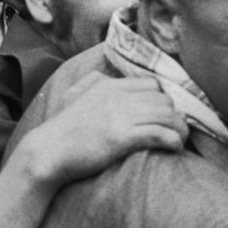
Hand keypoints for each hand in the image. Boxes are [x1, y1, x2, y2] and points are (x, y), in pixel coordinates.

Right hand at [21, 71, 187, 187]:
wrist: (47, 152)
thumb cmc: (61, 128)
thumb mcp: (75, 94)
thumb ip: (92, 81)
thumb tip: (104, 75)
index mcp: (110, 85)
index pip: (151, 84)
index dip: (163, 98)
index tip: (164, 113)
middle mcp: (119, 97)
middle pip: (164, 99)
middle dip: (175, 114)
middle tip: (176, 128)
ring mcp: (121, 116)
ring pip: (167, 115)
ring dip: (180, 128)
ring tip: (180, 139)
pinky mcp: (123, 137)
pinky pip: (160, 133)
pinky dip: (173, 140)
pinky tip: (175, 147)